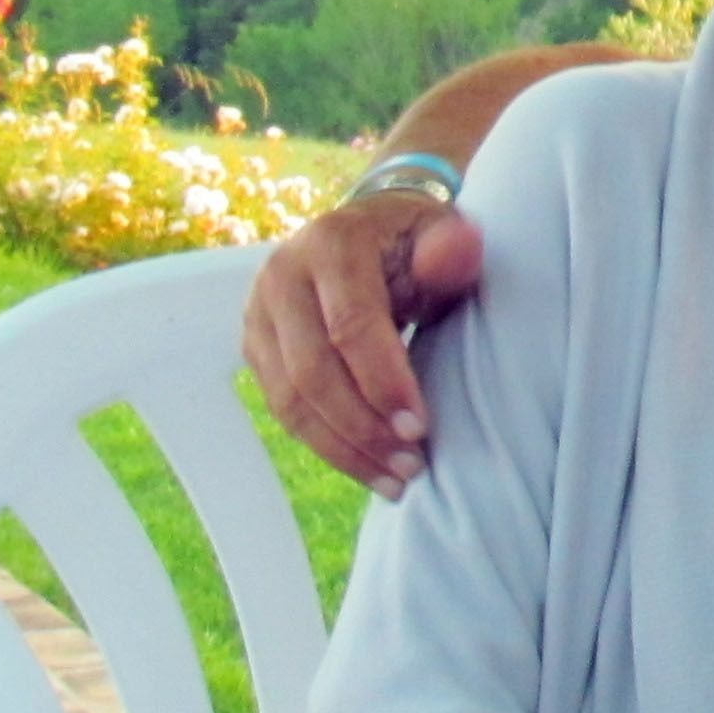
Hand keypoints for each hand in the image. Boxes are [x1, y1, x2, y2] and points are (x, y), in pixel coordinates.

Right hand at [243, 195, 485, 496]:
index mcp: (331, 243)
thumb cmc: (414, 242)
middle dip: (364, 427)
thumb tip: (456, 251)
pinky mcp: (257, 350)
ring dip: (344, 449)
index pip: (350, 324)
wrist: (366, 234)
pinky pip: (285, 410)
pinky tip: (369, 467)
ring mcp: (260, 316)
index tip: (420, 427)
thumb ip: (452, 247)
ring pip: (291, 400)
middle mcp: (282, 277)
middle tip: (413, 463)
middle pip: (313, 371)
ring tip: (396, 478)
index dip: (383, 381)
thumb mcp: (441, 234)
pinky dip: (327, 446)